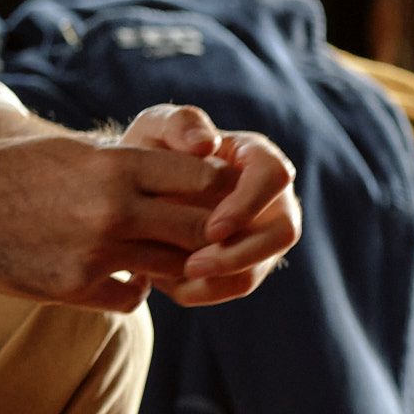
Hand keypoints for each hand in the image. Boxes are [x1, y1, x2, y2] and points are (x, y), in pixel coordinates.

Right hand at [0, 131, 233, 311]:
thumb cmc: (7, 170)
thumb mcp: (70, 151)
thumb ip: (124, 164)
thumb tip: (178, 173)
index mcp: (115, 164)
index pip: (206, 178)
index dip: (219, 191)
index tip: (213, 199)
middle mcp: (113, 207)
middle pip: (202, 228)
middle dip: (211, 235)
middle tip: (205, 238)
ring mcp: (94, 251)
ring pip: (173, 267)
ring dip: (175, 265)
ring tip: (160, 256)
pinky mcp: (73, 287)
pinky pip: (131, 296)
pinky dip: (132, 289)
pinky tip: (118, 277)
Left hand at [119, 104, 302, 306]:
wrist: (131, 187)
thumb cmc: (150, 150)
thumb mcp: (156, 127)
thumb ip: (179, 124)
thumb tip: (207, 142)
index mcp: (257, 158)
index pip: (275, 177)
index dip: (250, 205)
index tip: (213, 228)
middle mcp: (271, 199)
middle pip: (283, 233)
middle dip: (240, 254)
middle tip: (193, 264)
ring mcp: (260, 234)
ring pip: (258, 268)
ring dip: (220, 278)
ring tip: (174, 274)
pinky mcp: (241, 262)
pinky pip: (233, 285)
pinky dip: (202, 290)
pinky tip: (165, 281)